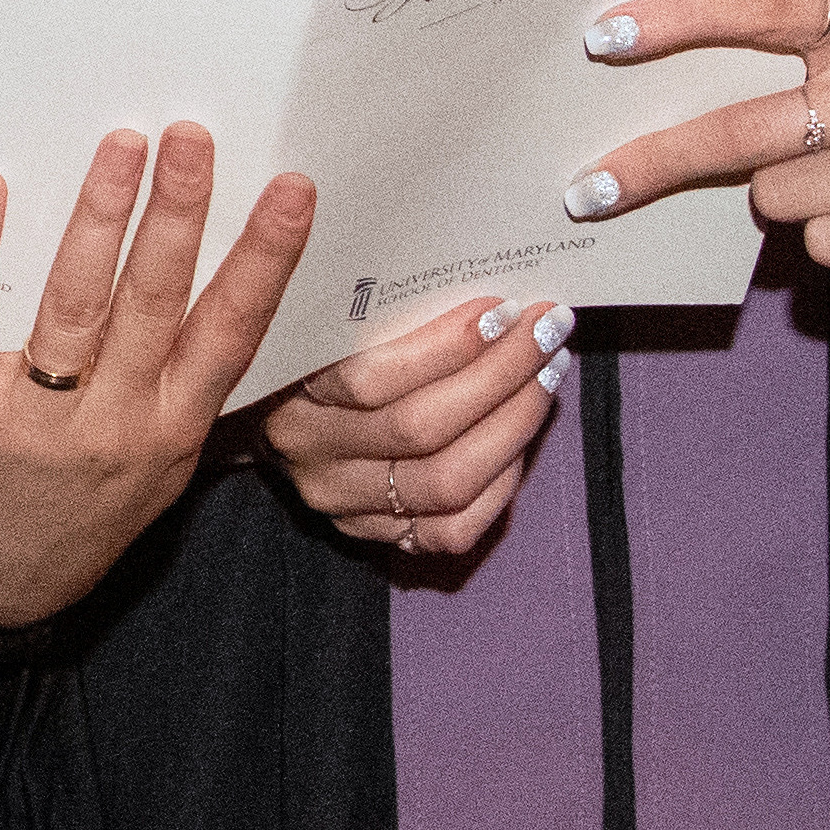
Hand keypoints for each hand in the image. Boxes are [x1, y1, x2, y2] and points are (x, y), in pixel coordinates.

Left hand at [0, 125, 312, 634]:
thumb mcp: (168, 465)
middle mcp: (115, 419)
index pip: (231, 331)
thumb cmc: (91, 510)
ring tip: (121, 147)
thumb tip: (231, 286)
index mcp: (176, 428)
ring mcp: (37, 413)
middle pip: (153, 302)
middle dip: (178, 214)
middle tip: (191, 137)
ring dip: (97, 216)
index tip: (290, 191)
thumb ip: (191, 384)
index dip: (264, 259)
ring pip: (74, 300)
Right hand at [259, 293, 571, 558]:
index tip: (500, 309)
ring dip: (514, 424)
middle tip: (546, 332)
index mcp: (282, 395)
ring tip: (547, 374)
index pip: (367, 379)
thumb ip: (379, 313)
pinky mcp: (381, 536)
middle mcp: (311, 458)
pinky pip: (455, 528)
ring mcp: (345, 504)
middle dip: (500, 375)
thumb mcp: (326, 326)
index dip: (445, 347)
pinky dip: (501, 481)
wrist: (286, 422)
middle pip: (420, 429)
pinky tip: (521, 436)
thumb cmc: (320, 355)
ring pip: (448, 480)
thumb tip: (476, 293)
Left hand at [566, 0, 829, 285]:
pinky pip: (826, 245)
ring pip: (776, 196)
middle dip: (654, 162)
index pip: (760, 6)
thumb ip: (792, 46)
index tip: (601, 38)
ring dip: (786, 199)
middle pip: (741, 130)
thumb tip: (654, 55)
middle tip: (587, 190)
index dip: (676, 20)